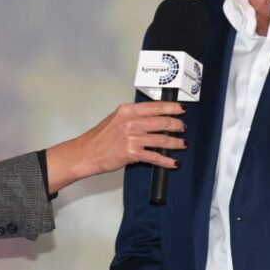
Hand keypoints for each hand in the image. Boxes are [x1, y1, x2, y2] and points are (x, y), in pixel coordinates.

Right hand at [44, 101, 184, 191]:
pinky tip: (173, 162)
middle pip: (162, 122)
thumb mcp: (116, 119)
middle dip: (177, 125)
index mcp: (127, 110)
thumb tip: (154, 118)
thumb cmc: (100, 138)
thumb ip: (134, 117)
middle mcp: (131, 122)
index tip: (182, 109)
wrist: (86, 153)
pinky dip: (166, 161)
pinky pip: (155, 157)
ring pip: (162, 139)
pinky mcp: (132, 153)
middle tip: (182, 128)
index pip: (155, 106)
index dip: (172, 108)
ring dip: (175, 143)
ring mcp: (132, 138)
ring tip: (182, 144)